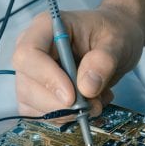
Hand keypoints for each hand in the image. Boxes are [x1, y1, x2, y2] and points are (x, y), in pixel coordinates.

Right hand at [11, 4, 144, 116]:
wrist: (115, 41)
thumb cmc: (114, 32)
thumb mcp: (117, 41)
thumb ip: (103, 61)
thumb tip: (86, 88)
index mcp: (44, 28)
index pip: (28, 54)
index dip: (47, 78)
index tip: (72, 96)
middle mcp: (31, 50)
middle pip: (27, 84)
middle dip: (58, 103)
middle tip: (92, 105)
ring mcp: (31, 73)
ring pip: (30, 104)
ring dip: (64, 113)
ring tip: (95, 102)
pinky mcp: (36, 92)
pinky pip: (38, 114)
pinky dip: (64, 117)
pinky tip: (86, 105)